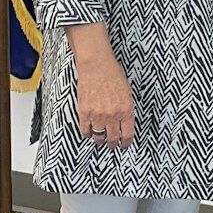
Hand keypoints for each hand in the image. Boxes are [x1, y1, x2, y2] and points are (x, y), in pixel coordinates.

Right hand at [69, 27, 135, 146]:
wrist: (97, 66)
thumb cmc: (113, 75)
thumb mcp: (127, 94)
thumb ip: (126, 110)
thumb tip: (125, 124)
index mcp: (126, 111)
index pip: (127, 135)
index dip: (126, 144)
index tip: (124, 146)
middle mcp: (113, 116)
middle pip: (113, 139)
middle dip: (112, 144)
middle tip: (111, 145)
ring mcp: (98, 115)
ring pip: (99, 137)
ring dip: (100, 140)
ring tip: (100, 140)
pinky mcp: (85, 112)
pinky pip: (86, 130)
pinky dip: (87, 134)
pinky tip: (90, 132)